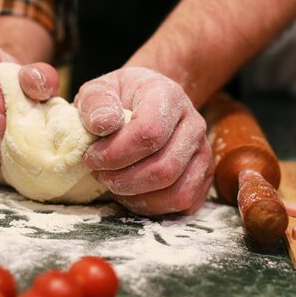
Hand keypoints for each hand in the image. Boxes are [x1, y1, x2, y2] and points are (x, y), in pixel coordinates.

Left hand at [74, 67, 212, 214]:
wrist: (146, 99)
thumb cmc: (120, 97)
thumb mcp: (100, 88)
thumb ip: (95, 101)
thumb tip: (103, 124)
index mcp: (168, 97)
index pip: (150, 133)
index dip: (115, 153)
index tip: (91, 157)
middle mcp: (193, 124)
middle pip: (164, 168)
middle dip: (123, 180)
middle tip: (98, 173)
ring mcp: (202, 152)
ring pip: (177, 192)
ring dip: (138, 197)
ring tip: (113, 184)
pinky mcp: (203, 175)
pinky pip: (184, 203)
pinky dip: (153, 207)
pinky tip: (131, 193)